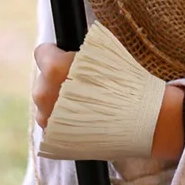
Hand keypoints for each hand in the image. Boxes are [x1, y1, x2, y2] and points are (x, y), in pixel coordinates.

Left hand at [33, 44, 184, 160]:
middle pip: (42, 80)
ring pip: (45, 104)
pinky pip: (52, 124)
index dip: (56, 52)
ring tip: (83, 101)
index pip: (42, 52)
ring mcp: (49, 120)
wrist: (142, 118)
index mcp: (54, 69)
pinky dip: (63, 120)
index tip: (67, 55)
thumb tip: (73, 44)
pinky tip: (83, 117)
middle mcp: (45, 94)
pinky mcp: (56, 140)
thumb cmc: (125, 79)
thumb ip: (81, 48)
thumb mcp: (103, 50)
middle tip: (80, 80)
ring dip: (57, 100)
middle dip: (56, 78)